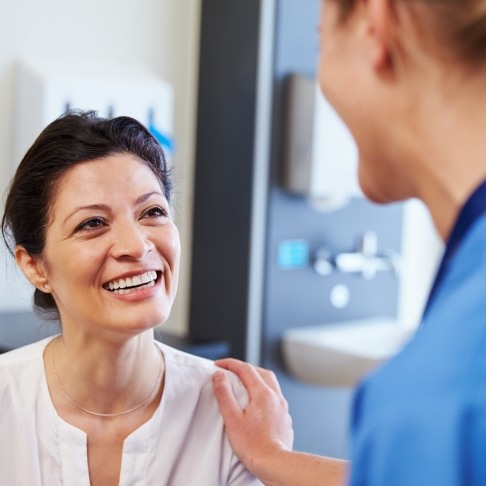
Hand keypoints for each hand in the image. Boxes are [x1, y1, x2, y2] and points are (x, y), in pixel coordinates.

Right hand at [212, 358, 293, 479]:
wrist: (274, 463)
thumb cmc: (253, 445)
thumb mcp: (232, 418)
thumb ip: (224, 394)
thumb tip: (219, 376)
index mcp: (263, 393)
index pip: (246, 369)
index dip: (230, 364)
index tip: (218, 364)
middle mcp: (276, 397)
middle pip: (261, 372)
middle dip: (245, 368)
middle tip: (231, 370)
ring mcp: (282, 407)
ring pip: (271, 383)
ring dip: (257, 378)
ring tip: (244, 383)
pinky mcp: (285, 418)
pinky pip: (275, 396)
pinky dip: (265, 391)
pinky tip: (258, 402)